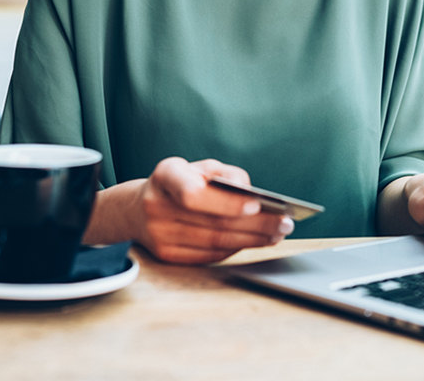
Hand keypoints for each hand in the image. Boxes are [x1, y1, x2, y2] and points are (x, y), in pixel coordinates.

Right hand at [84, 157, 293, 263]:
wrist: (138, 209)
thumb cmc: (180, 182)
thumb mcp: (199, 166)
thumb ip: (225, 174)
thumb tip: (249, 191)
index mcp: (165, 175)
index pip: (193, 192)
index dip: (225, 200)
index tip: (256, 202)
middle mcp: (157, 206)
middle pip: (212, 222)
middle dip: (255, 224)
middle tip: (284, 223)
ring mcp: (159, 235)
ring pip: (215, 242)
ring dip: (252, 239)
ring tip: (277, 233)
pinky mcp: (167, 256)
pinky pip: (209, 255)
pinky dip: (236, 248)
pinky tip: (256, 241)